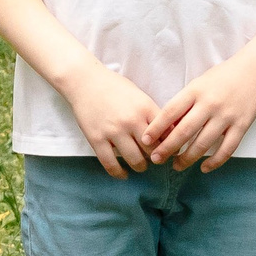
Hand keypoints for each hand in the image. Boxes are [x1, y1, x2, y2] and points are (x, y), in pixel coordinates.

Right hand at [57, 62, 160, 177]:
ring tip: (140, 165)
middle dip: (157, 157)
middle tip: (155, 159)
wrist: (84, 81)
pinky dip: (119, 173)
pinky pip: (110, 164)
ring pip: (135, 160)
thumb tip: (170, 132)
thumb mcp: (139, 95)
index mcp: (145, 108)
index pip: (166, 134)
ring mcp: (113, 131)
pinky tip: (123, 174)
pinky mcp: (96, 139)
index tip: (170, 150)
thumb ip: (153, 113)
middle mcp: (131, 121)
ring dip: (141, 166)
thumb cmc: (114, 87)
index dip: (171, 145)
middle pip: (153, 150)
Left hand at [143, 57, 255, 171]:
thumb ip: (184, 104)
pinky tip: (203, 168)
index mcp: (195, 91)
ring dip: (187, 158)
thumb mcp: (198, 84)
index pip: (170, 112)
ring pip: (203, 143)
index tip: (145, 140)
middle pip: (184, 131)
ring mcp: (227, 116)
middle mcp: (210, 104)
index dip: (156, 128)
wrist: (254, 70)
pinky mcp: (242, 125)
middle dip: (167, 148)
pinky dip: (215, 162)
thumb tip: (164, 127)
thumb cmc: (221, 78)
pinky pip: (227, 149)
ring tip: (176, 166)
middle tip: (156, 159)